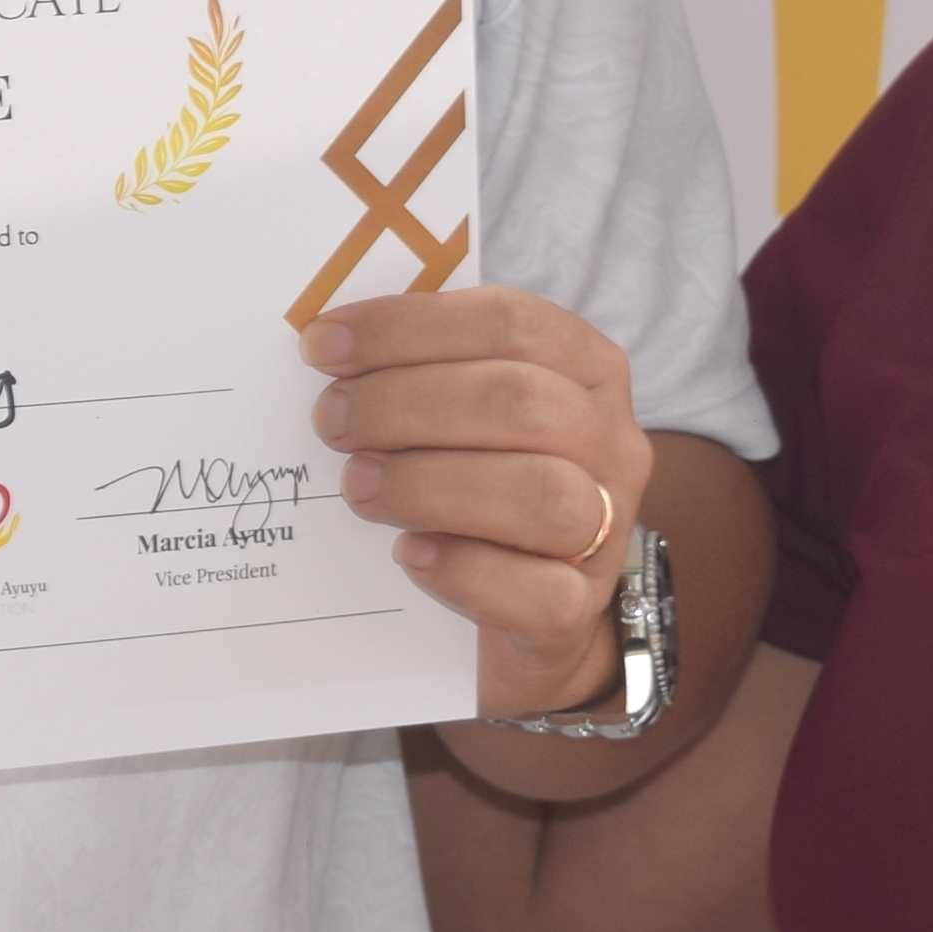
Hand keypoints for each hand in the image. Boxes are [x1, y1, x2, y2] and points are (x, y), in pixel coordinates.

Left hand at [311, 288, 650, 722]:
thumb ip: (419, 368)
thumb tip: (328, 345)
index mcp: (586, 366)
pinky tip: (408, 553)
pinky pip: (536, 591)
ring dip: (429, 484)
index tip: (320, 345)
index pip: (508, 322)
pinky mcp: (579, 608)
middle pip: (519, 402)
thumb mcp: (462, 408)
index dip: (407, 327)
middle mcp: (612, 440)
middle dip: (405, 404)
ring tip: (358, 485)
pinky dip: (461, 569)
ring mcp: (607, 528)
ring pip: (540, 494)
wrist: (523, 605)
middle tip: (331, 420)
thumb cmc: (478, 479)